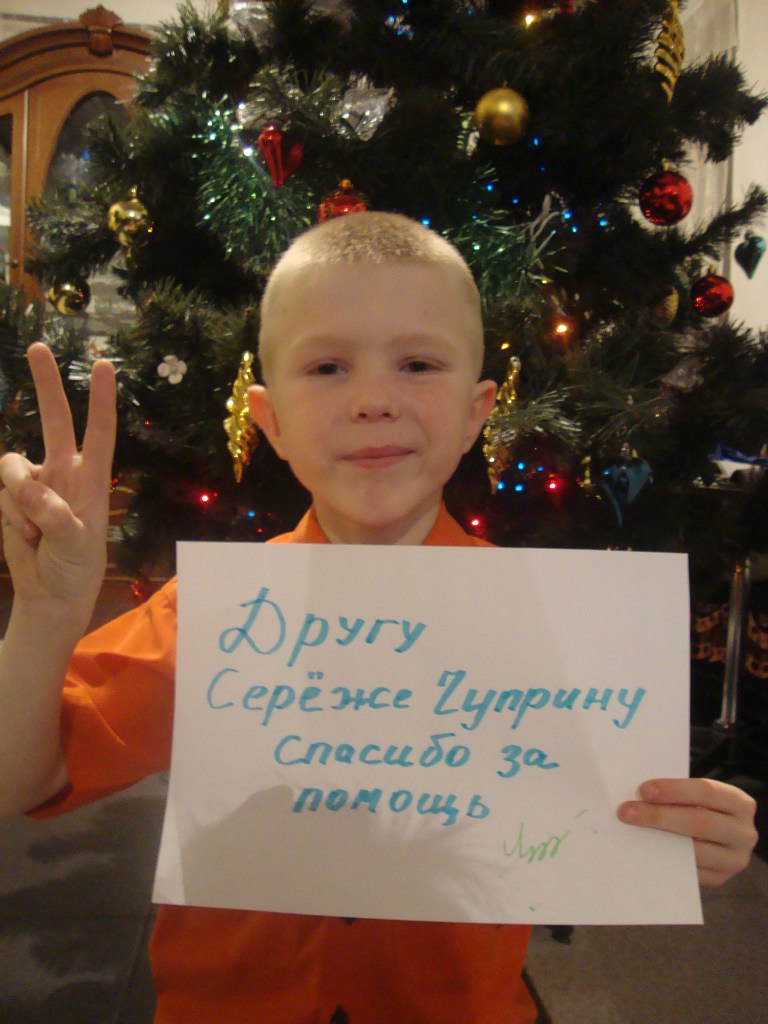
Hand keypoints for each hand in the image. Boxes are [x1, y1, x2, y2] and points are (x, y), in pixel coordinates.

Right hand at [0, 343, 115, 622]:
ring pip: (12, 467)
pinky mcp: (11, 498)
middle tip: (37, 347)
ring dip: (18, 500)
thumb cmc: (76, 568)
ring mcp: (35, 483)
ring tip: (37, 534)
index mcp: (92, 479)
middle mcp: (64, 472)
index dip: (101, 399)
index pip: (100, 432)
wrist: (50, 596)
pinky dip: (10, 516)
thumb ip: (53, 512)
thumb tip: (26, 485)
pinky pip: (1, 494)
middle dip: (46, 384)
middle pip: (55, 420)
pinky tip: (26, 538)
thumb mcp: (75, 542)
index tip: (104, 365)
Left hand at [618, 777, 758, 886]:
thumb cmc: (701, 807)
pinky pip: (690, 872)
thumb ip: (677, 793)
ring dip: (658, 840)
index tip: (643, 790)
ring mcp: (734, 860)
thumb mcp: (698, 796)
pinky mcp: (719, 879)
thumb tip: (639, 794)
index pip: (707, 792)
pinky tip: (644, 851)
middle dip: (658, 816)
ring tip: (631, 831)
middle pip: (698, 822)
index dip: (674, 790)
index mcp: (740, 803)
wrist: (720, 837)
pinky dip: (665, 860)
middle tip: (626, 812)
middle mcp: (744, 833)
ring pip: (694, 851)